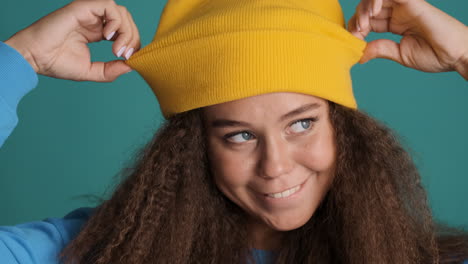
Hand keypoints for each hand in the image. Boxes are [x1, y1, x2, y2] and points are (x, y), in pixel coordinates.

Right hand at [4, 0, 139, 81]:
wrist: (34, 57)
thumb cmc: (56, 63)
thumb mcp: (91, 71)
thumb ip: (111, 70)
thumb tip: (131, 66)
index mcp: (97, 32)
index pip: (125, 31)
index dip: (132, 43)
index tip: (128, 59)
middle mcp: (95, 20)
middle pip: (127, 21)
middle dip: (132, 38)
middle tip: (124, 55)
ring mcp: (90, 13)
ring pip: (121, 13)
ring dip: (126, 32)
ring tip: (117, 50)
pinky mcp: (83, 7)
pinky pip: (109, 6)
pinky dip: (115, 22)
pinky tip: (108, 37)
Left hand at [348, 0, 467, 78]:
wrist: (457, 55)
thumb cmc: (435, 55)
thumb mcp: (400, 54)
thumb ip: (380, 49)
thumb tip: (358, 54)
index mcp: (395, 24)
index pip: (368, 20)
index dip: (355, 28)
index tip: (352, 41)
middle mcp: (399, 12)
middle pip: (368, 8)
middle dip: (356, 19)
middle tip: (354, 34)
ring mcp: (405, 6)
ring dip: (364, 10)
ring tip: (361, 25)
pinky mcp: (413, 3)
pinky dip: (377, 0)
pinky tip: (372, 13)